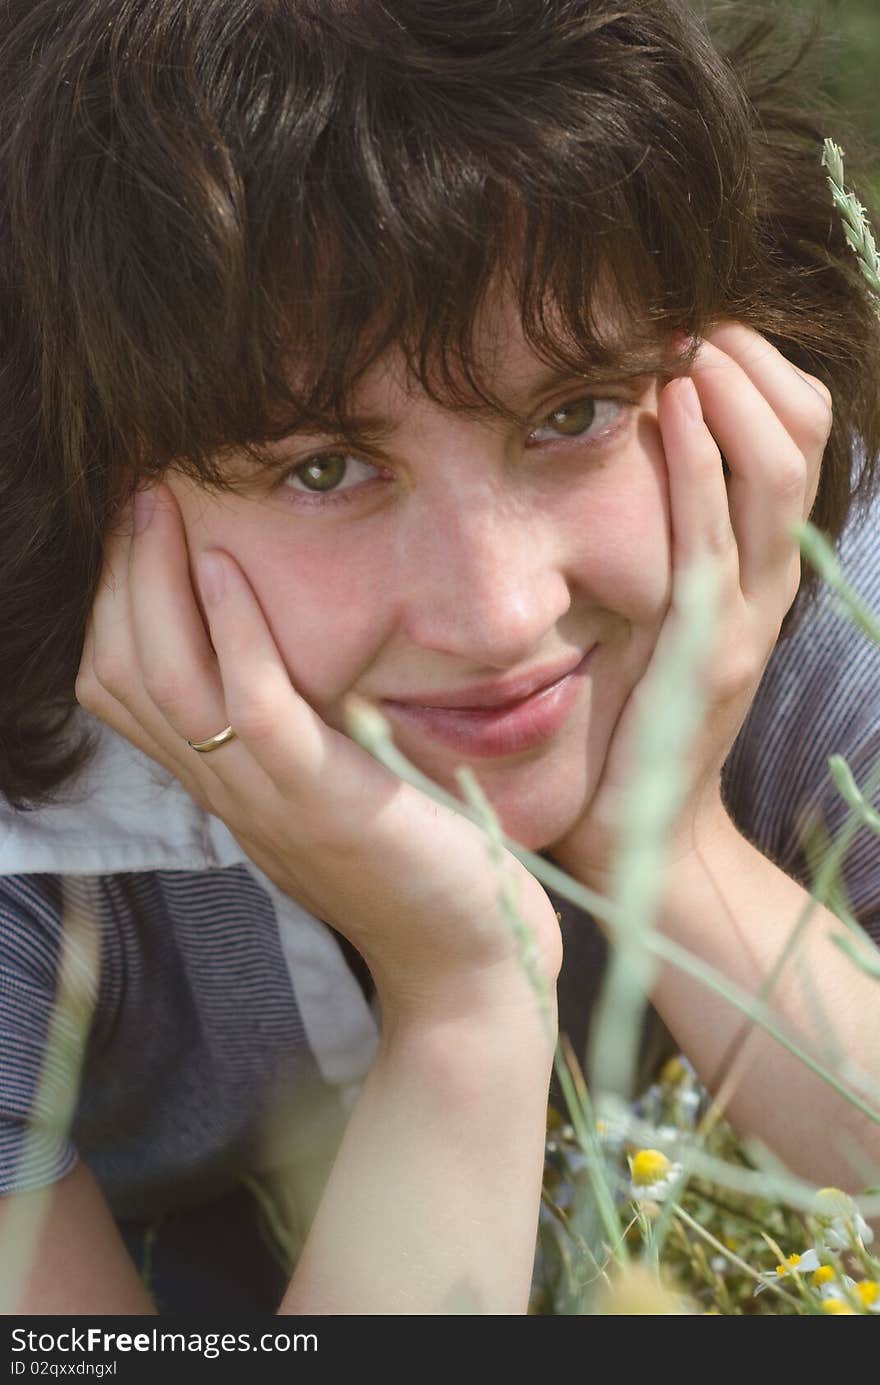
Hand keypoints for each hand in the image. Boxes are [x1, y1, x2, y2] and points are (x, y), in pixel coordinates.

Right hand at [75, 487, 561, 1020]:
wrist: (470, 964)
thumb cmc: (418, 869)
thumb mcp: (334, 793)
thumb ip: (295, 739)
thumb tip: (284, 664)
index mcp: (227, 787)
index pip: (123, 692)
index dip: (115, 607)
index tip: (143, 534)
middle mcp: (228, 793)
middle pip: (124, 676)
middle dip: (121, 577)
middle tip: (141, 495)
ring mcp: (267, 799)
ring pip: (166, 682)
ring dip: (155, 583)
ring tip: (163, 506)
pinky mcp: (322, 799)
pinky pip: (251, 704)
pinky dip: (229, 628)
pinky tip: (227, 566)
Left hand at [550, 322, 831, 890]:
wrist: (645, 838)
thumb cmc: (631, 725)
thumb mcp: (653, 618)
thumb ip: (656, 546)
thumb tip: (612, 452)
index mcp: (759, 567)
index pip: (793, 437)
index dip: (757, 366)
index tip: (695, 319)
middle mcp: (769, 582)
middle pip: (803, 436)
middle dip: (753, 357)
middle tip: (690, 313)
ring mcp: (748, 615)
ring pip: (778, 472)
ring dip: (735, 389)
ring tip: (686, 339)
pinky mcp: (708, 650)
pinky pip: (713, 536)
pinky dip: (698, 461)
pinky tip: (670, 402)